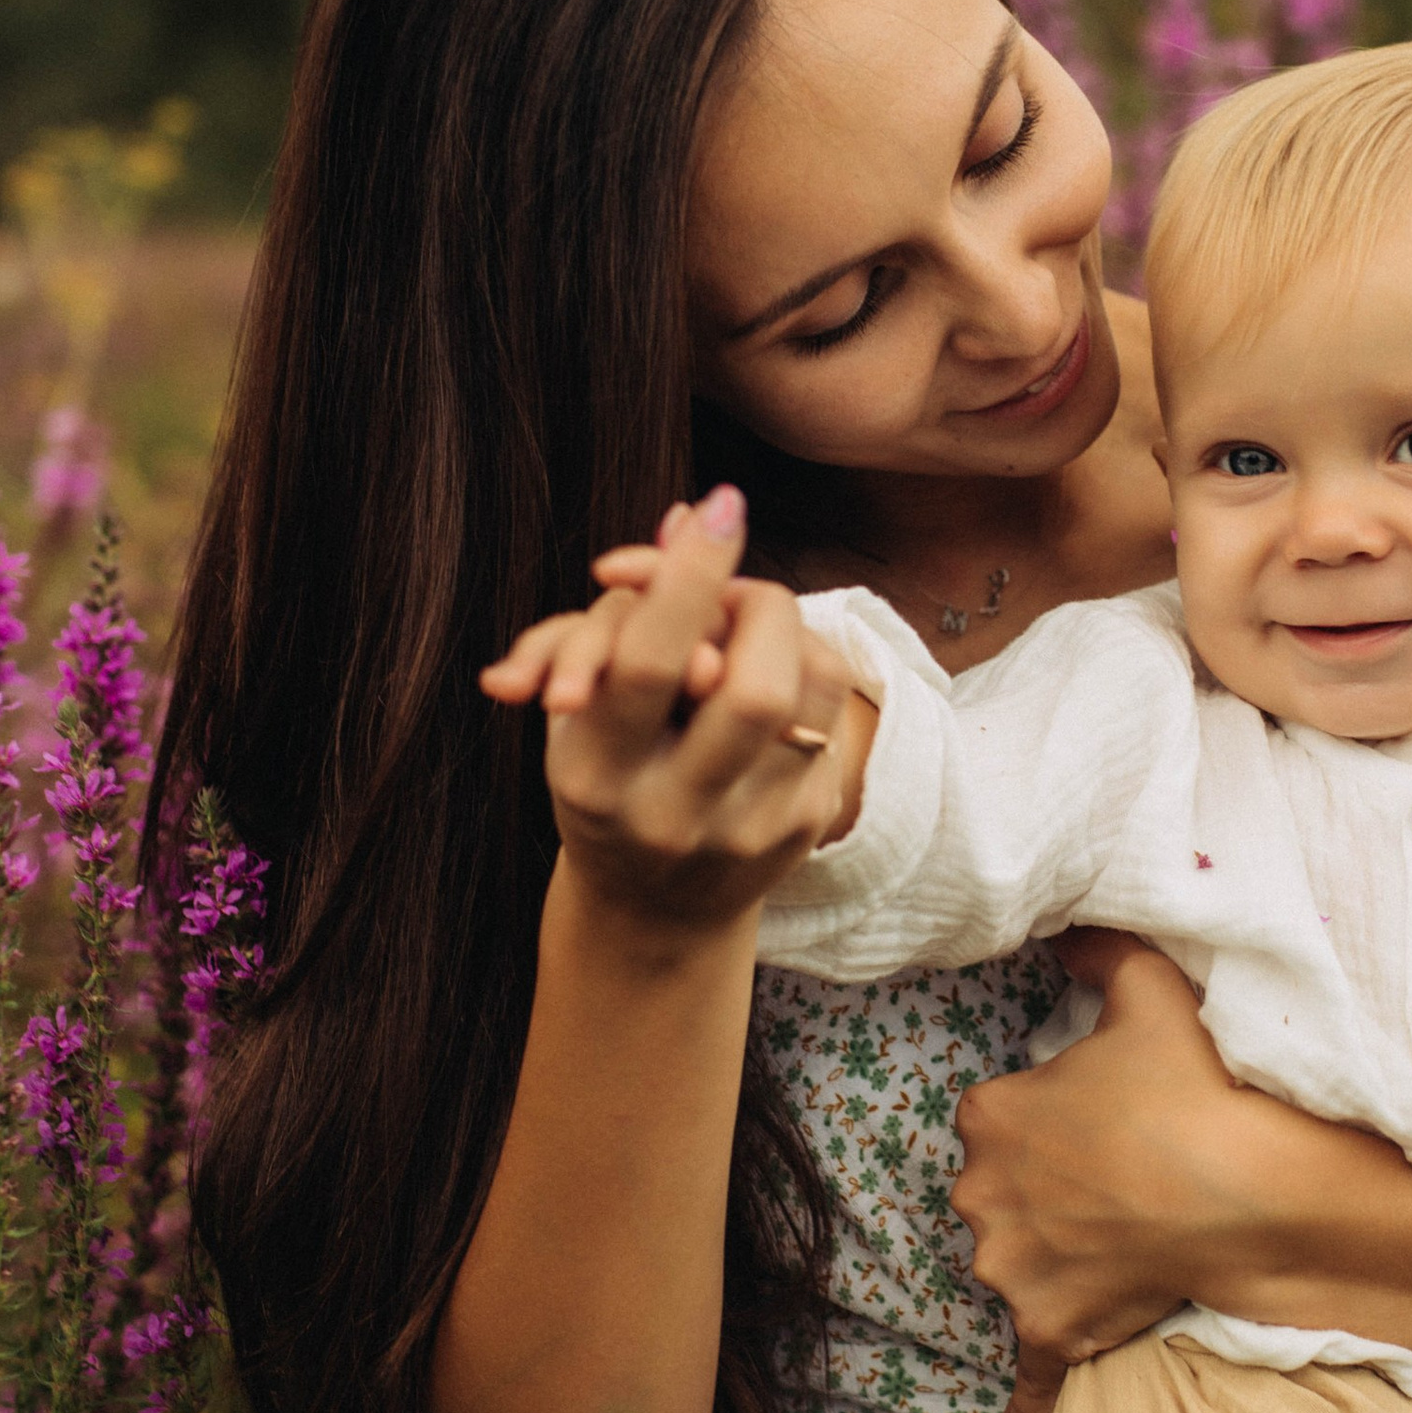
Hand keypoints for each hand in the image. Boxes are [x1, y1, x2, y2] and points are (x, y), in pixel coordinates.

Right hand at [479, 490, 850, 936]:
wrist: (651, 907)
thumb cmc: (606, 773)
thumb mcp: (580, 707)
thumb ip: (618, 613)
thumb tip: (687, 515)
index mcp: (596, 775)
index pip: (651, 664)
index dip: (688, 578)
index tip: (720, 505)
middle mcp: (675, 812)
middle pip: (751, 686)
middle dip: (755, 604)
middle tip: (734, 586)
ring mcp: (751, 828)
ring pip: (810, 689)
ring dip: (786, 629)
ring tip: (748, 631)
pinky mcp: (808, 825)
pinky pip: (831, 709)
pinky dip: (801, 668)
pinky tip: (767, 680)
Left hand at [955, 928, 1259, 1412]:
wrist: (1250, 1192)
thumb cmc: (1196, 1092)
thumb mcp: (1149, 992)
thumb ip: (1098, 953)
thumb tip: (1066, 931)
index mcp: (990, 1116)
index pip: (996, 1117)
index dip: (1051, 1120)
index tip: (1103, 1121)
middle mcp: (981, 1196)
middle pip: (1000, 1194)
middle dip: (1046, 1192)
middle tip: (1122, 1182)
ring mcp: (1012, 1271)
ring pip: (1019, 1265)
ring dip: (1056, 1261)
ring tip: (1128, 1240)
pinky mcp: (1048, 1330)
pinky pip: (1027, 1375)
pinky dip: (1020, 1408)